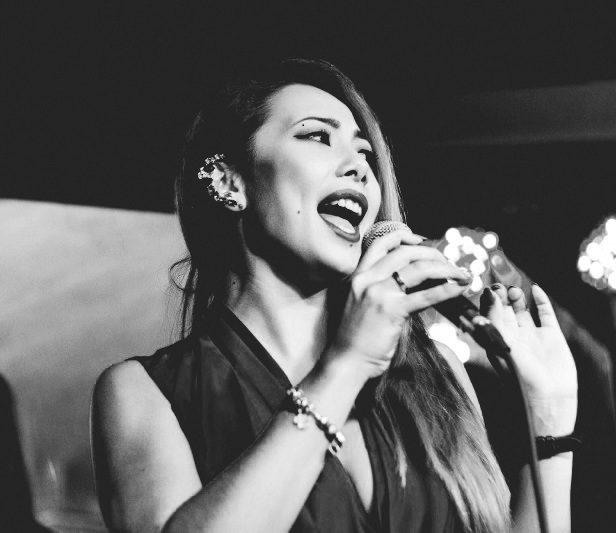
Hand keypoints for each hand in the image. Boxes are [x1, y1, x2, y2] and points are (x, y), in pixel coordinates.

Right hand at [324, 229, 472, 380]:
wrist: (346, 361)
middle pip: (405, 252)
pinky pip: (427, 294)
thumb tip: (411, 285)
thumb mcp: (361, 304)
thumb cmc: (355, 338)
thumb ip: (380, 290)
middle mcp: (367, 279)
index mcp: (358, 276)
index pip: (381, 244)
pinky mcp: (392, 310)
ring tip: (460, 274)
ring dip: (445, 269)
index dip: (404, 236)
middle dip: (432, 253)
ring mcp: (378, 293)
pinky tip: (460, 288)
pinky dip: (448, 289)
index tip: (422, 240)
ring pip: (419, 268)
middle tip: (448, 263)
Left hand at [483, 284, 576, 433]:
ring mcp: (532, 336)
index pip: (487, 315)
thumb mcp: (502, 346)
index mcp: (495, 341)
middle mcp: (512, 337)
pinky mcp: (551, 336)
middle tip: (499, 284)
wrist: (549, 399)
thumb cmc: (519, 377)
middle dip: (500, 296)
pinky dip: (540, 300)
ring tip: (514, 289)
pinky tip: (536, 288)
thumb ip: (494, 320)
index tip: (486, 287)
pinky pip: (544, 314)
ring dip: (517, 297)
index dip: (487, 301)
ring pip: (522, 310)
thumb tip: (488, 294)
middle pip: (504, 309)